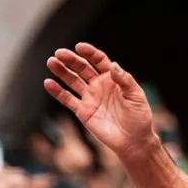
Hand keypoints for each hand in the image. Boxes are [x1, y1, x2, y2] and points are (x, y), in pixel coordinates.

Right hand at [44, 43, 154, 160]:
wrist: (133, 140)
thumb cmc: (139, 117)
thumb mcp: (136, 96)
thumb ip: (125, 80)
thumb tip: (113, 65)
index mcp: (113, 78)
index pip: (99, 61)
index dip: (89, 53)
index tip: (79, 47)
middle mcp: (99, 85)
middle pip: (82, 68)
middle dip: (71, 60)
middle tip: (59, 53)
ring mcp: (90, 98)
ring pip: (72, 81)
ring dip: (61, 71)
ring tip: (51, 62)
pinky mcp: (82, 111)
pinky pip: (67, 99)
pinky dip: (57, 92)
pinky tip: (48, 83)